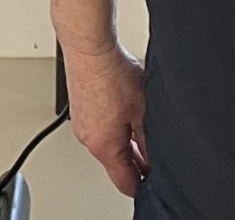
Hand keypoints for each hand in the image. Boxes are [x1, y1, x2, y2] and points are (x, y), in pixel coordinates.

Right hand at [60, 39, 147, 197]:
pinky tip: (123, 108)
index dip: (144, 186)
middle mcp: (88, 139)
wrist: (89, 47)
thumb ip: (150, 143)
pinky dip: (113, 126)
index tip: (154, 182)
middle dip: (136, 159)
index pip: (125, 183)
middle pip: (116, 164)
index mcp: (104, 147)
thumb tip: (153, 160)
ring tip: (138, 120)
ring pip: (108, 145)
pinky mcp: (80, 111)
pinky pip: (99, 129)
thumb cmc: (112, 74)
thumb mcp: (144, 113)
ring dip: (125, 141)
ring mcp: (81, 124)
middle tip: (153, 146)